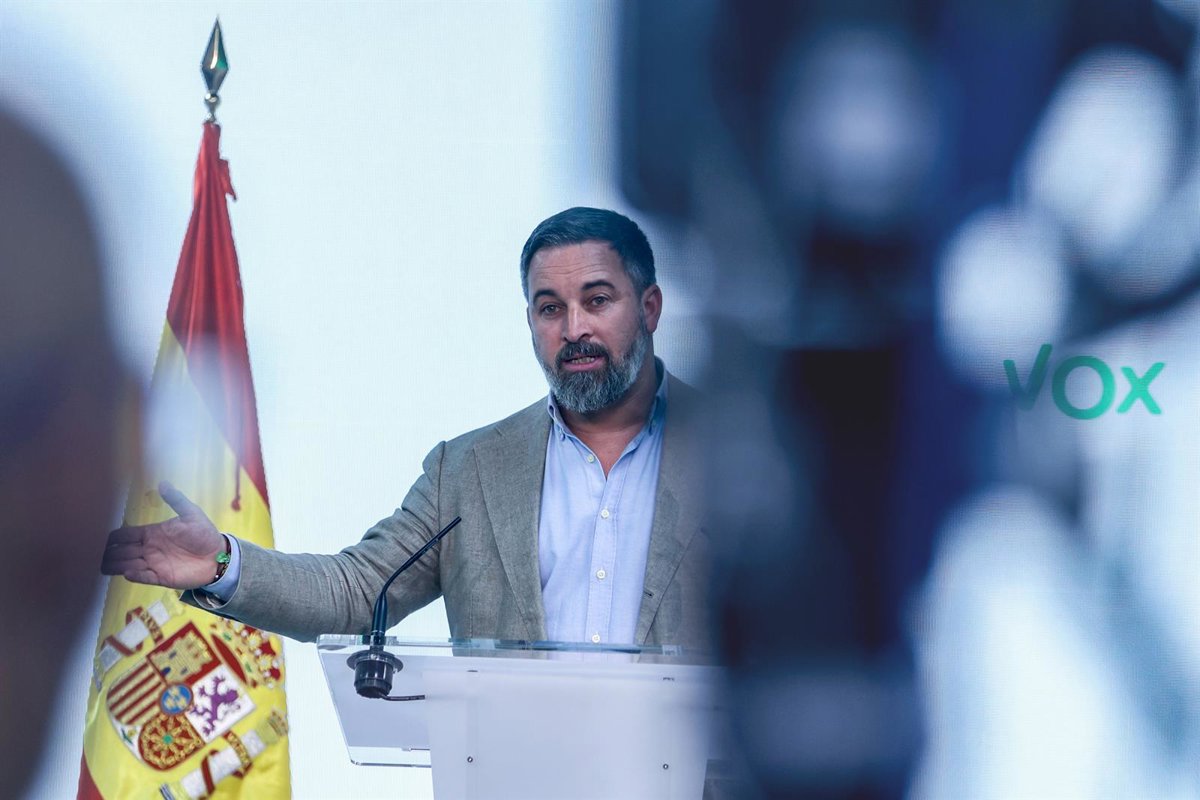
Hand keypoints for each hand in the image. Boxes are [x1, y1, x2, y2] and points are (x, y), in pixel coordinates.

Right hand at [101, 481, 225, 589]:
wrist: (219, 555)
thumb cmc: (204, 533)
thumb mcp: (191, 514)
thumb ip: (176, 500)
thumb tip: (163, 482)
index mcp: (152, 533)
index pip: (125, 535)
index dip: (113, 537)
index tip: (99, 536)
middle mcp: (148, 549)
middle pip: (121, 551)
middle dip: (107, 553)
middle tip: (91, 554)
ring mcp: (153, 563)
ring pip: (127, 564)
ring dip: (116, 565)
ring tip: (101, 565)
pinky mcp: (162, 577)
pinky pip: (144, 577)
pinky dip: (135, 575)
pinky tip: (127, 572)